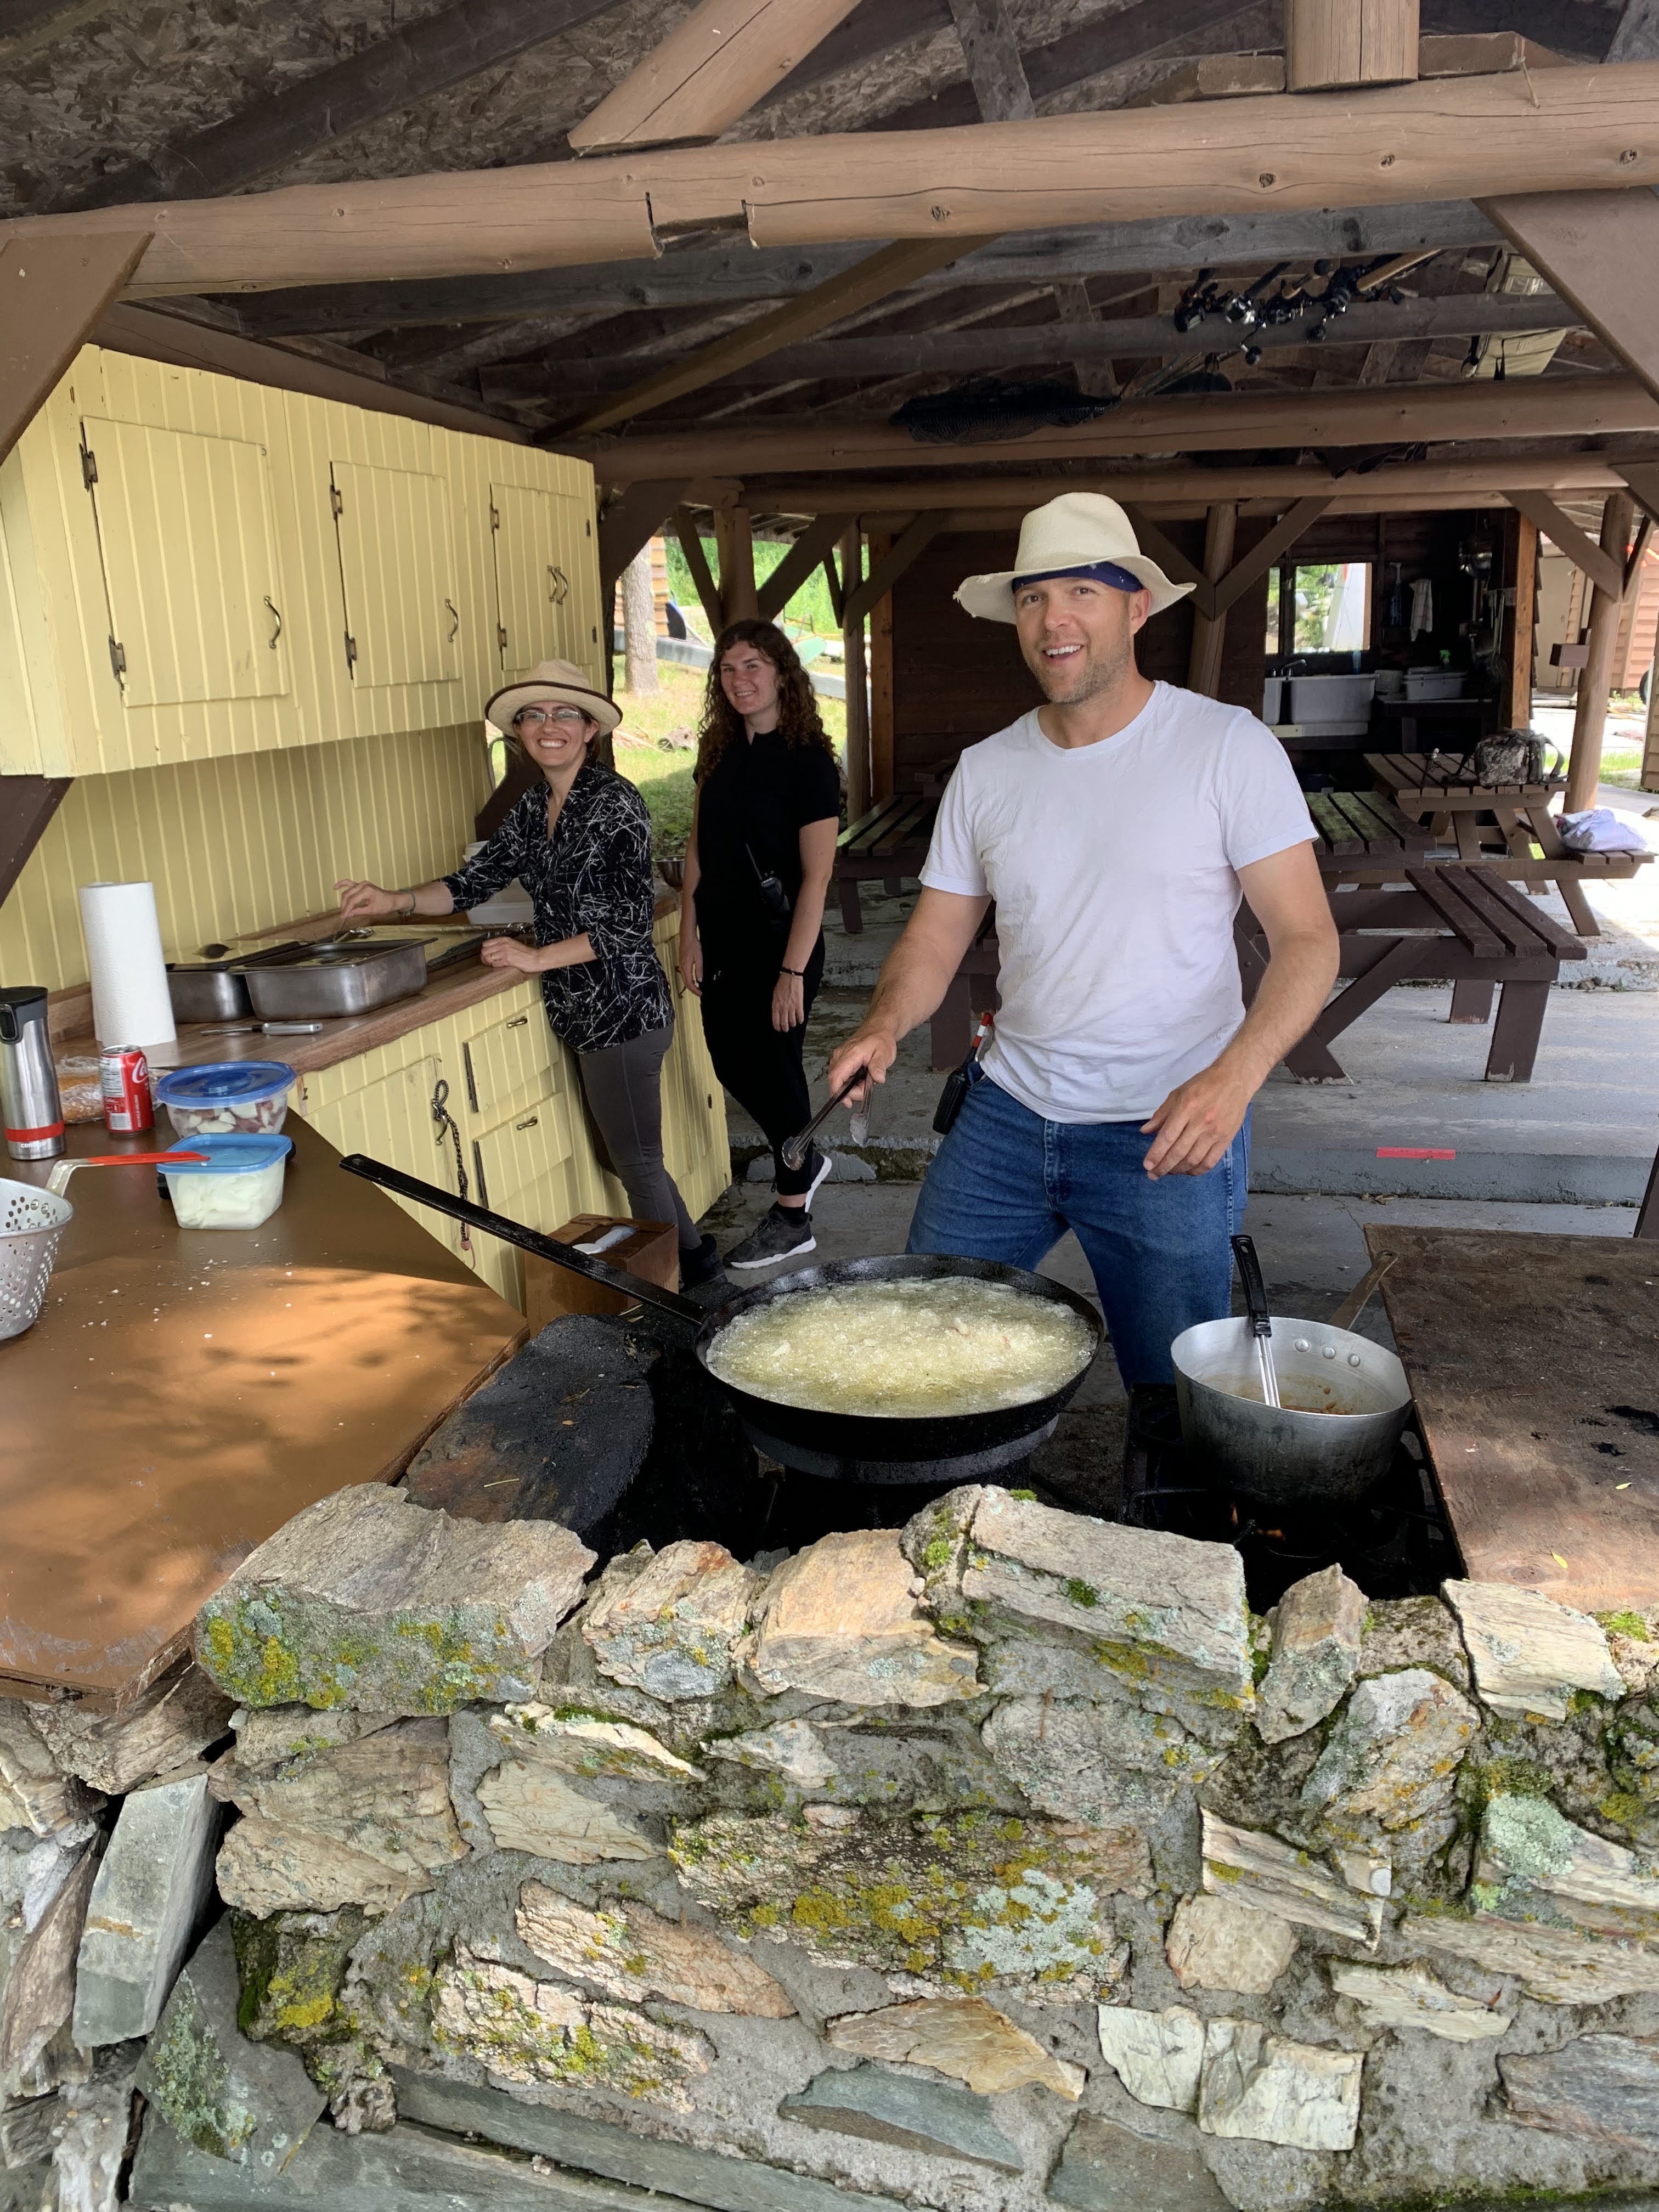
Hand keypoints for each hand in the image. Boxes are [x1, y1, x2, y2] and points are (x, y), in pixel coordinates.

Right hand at [335, 879, 400, 921]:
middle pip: (348, 895)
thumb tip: (348, 914)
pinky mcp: (361, 885)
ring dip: (344, 900)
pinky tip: (335, 887)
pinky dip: (342, 884)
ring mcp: (362, 884)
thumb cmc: (386, 904)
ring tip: (342, 909)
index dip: (346, 909)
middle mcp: (363, 885)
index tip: (343, 917)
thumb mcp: (373, 910)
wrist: (393, 900)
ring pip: (348, 891)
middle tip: (343, 915)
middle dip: (344, 906)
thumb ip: (359, 912)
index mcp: (367, 890)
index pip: (352, 900)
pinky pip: (349, 883)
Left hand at [480, 936, 540, 973]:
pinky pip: (494, 964)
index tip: (486, 954)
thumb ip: (502, 945)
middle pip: (484, 951)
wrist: (535, 958)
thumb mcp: (512, 944)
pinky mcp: (507, 960)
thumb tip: (492, 950)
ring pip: (488, 958)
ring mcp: (504, 952)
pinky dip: (495, 966)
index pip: (486, 943)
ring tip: (491, 964)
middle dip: (484, 957)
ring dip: (488, 962)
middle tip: (487, 961)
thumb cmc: (526, 953)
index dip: (484, 950)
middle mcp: (503, 944)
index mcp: (504, 940)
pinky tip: (498, 966)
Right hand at [678, 932, 702, 996]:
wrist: (687, 936)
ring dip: (690, 985)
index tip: (700, 993)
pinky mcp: (682, 962)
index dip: (695, 990)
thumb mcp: (699, 957)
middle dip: (692, 990)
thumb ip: (699, 969)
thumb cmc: (692, 944)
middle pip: (685, 983)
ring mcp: (681, 965)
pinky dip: (689, 979)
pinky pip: (684, 974)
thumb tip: (700, 980)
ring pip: (684, 979)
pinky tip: (693, 979)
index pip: (689, 983)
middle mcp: (682, 967)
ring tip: (697, 989)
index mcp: (686, 967)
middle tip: (699, 993)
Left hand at [772, 970, 804, 1032]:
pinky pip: (800, 1015)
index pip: (775, 1020)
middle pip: (784, 1022)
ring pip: (792, 1021)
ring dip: (793, 1024)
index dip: (777, 1027)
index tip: (778, 1029)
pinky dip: (800, 1020)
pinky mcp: (799, 1004)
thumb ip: (776, 1004)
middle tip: (786, 1029)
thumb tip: (777, 1012)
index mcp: (775, 1005)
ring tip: (793, 1025)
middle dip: (785, 1028)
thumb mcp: (774, 995)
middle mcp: (783, 1007)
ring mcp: (791, 1006)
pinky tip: (800, 1021)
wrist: (790, 977)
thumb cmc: (782, 984)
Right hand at [827, 1023, 897, 1106]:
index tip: (847, 1102)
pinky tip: (862, 1078)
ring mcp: (839, 1059)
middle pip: (837, 1082)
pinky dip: (852, 1083)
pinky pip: (842, 1077)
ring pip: (840, 1081)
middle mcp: (840, 1056)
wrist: (878, 1030)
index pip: (836, 1076)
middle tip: (868, 1087)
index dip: (838, 1092)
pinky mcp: (841, 1062)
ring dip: (853, 1087)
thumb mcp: (885, 1053)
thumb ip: (879, 1066)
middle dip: (851, 1091)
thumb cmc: (880, 1039)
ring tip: (867, 1080)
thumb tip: (878, 1078)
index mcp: (850, 1054)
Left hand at [1141, 1057, 1253, 1178]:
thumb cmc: (1203, 1085)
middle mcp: (1200, 1122)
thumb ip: (1161, 1114)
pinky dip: (1197, 1170)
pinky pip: (1210, 1161)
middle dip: (1163, 1167)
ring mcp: (1215, 1132)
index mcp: (1186, 1108)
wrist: (1235, 1080)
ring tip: (1168, 1172)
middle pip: (1179, 1152)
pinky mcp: (1226, 1139)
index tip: (1147, 1165)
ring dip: (1178, 1170)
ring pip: (1193, 1160)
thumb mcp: (1178, 1093)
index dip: (1156, 1154)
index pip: (1167, 1137)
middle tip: (1153, 1175)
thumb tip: (1145, 1131)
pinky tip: (1188, 1171)